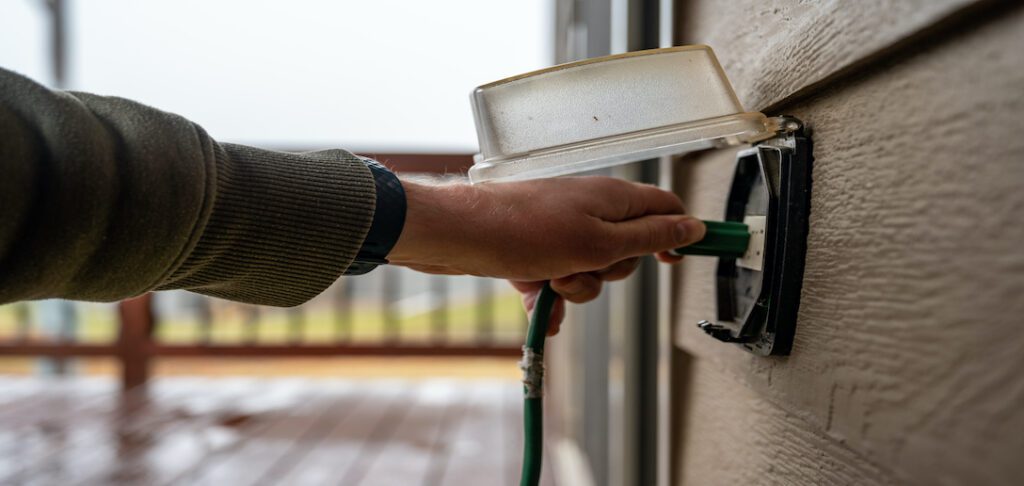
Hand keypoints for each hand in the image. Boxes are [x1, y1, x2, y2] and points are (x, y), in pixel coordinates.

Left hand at [388, 176, 705, 330]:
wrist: (459, 235)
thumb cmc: (525, 233)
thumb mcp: (601, 243)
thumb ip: (650, 238)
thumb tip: (693, 227)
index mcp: (613, 198)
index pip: (664, 208)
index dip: (677, 234)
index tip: (676, 261)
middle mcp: (589, 209)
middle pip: (626, 249)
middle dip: (609, 272)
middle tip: (586, 267)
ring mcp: (560, 229)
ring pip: (590, 271)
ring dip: (574, 286)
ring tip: (549, 280)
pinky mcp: (534, 249)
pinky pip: (556, 280)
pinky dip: (548, 295)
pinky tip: (536, 304)